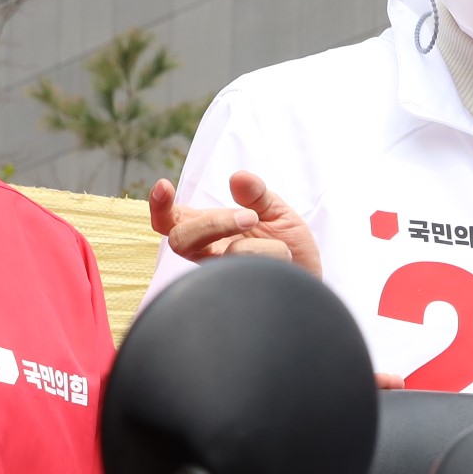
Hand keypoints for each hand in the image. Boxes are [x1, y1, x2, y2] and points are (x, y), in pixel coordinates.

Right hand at [150, 169, 320, 274]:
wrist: (312, 286)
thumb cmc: (290, 249)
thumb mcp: (277, 213)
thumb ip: (257, 195)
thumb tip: (238, 178)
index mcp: (210, 232)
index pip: (171, 221)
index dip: (160, 206)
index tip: (164, 185)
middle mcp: (208, 255)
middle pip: (180, 240)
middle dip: (212, 224)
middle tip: (250, 217)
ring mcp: (220, 277)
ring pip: (220, 257)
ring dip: (252, 246)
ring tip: (280, 246)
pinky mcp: (238, 295)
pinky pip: (249, 271)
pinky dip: (274, 258)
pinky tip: (285, 265)